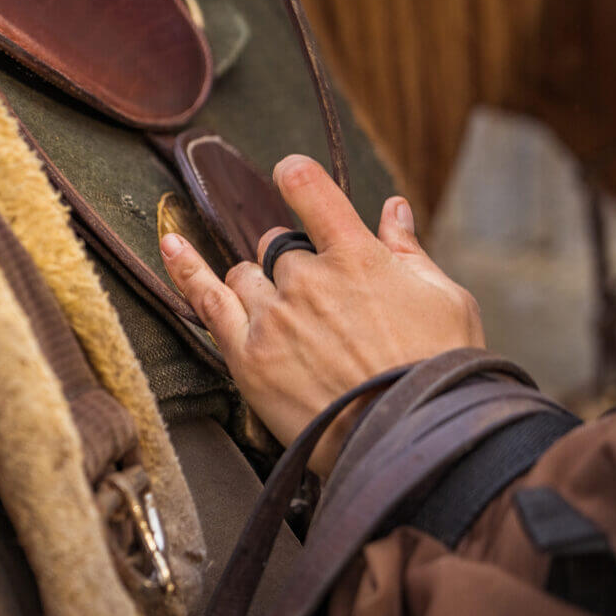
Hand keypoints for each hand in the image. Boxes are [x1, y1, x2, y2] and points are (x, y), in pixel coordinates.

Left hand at [160, 155, 484, 474]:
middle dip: (294, 264)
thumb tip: (393, 208)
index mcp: (357, 256)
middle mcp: (307, 278)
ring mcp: (273, 315)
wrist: (410, 442)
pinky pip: (206, 299)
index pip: (310, 192)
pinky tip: (170, 245)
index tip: (289, 173)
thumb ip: (408, 250)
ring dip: (260, 287)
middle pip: (278, 247)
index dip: (296, 177)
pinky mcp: (248, 354)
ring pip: (246, 276)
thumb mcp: (445, 301)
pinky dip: (185, 268)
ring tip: (292, 325)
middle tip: (322, 307)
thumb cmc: (437, 373)